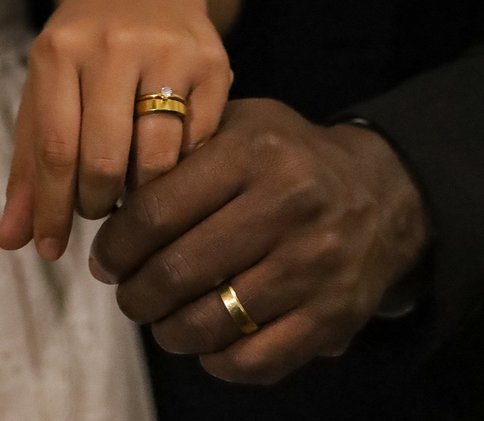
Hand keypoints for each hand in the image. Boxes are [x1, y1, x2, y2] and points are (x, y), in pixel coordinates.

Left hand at [0, 0, 231, 261]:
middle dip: (98, 205)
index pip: (54, 149)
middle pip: (105, 159)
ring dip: (142, 195)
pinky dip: (182, 169)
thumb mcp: (46, 87)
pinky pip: (199, 143)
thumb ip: (29, 164)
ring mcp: (168, 50)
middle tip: (99, 213)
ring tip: (131, 194)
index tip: (51, 251)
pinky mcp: (214, 60)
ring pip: (157, 158)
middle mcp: (113, 44)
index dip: (52, 210)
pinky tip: (169, 166)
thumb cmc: (85, 45)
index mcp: (60, 49)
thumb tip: (10, 242)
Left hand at [90, 98, 430, 384]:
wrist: (380, 192)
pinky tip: (205, 341)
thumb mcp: (237, 124)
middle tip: (124, 291)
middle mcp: (287, 206)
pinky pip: (254, 359)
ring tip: (158, 317)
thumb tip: (112, 198)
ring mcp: (312, 266)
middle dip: (134, 291)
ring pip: (210, 322)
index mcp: (254, 151)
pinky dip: (216, 360)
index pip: (157, 209)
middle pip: (177, 270)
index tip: (104, 257)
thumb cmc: (285, 155)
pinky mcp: (332, 317)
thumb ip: (179, 150)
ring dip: (167, 329)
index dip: (117, 243)